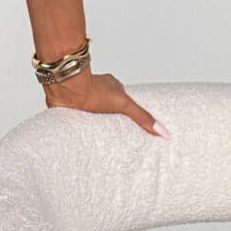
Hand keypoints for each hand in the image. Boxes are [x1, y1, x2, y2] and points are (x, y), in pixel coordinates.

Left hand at [42, 66, 167, 137]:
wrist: (67, 90)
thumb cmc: (94, 90)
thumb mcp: (124, 104)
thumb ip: (142, 117)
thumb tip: (163, 132)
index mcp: (112, 87)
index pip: (124, 102)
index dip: (129, 114)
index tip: (135, 127)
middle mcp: (98, 92)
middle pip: (109, 110)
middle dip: (114, 122)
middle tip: (122, 138)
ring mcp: (84, 101)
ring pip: (94, 116)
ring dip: (97, 126)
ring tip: (105, 143)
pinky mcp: (72, 110)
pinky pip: (80, 122)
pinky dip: (83, 129)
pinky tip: (87, 139)